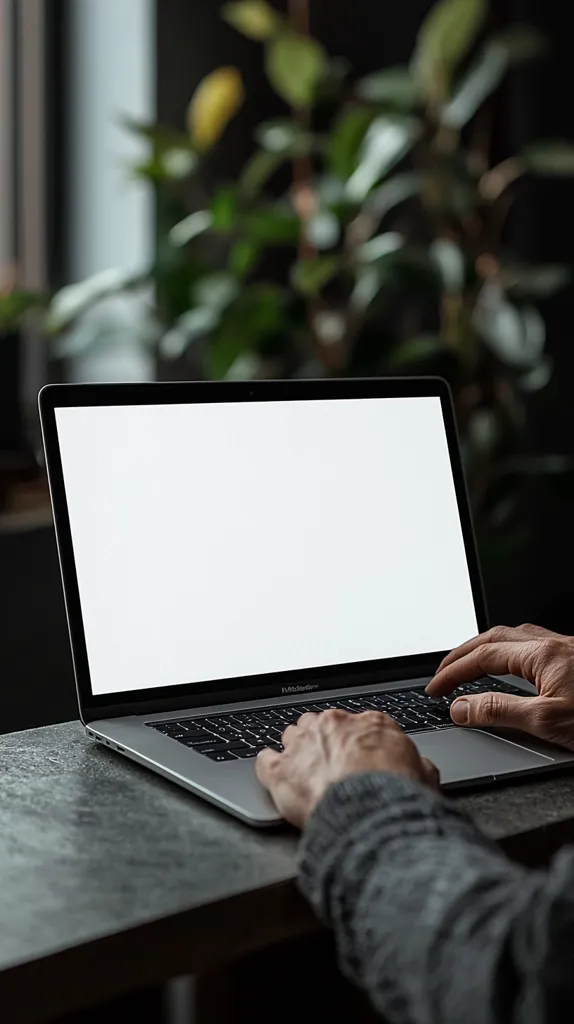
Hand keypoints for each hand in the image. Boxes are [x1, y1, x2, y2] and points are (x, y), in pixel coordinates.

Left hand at [256, 709, 438, 828]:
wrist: (370, 813)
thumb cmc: (398, 796)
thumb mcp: (425, 777)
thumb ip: (418, 767)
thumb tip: (423, 770)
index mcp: (371, 724)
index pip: (360, 724)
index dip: (357, 742)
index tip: (358, 755)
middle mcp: (334, 725)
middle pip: (323, 724)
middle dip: (325, 741)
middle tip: (331, 764)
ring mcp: (304, 744)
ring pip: (293, 735)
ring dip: (297, 749)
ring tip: (301, 767)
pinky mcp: (280, 770)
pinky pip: (265, 759)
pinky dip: (267, 764)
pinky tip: (270, 769)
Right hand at [426, 623, 573, 748]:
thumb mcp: (547, 721)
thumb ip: (500, 712)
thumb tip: (461, 708)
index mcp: (542, 654)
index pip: (483, 656)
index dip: (453, 672)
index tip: (436, 688)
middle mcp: (553, 644)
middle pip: (494, 638)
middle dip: (463, 654)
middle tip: (443, 673)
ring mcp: (567, 649)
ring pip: (514, 638)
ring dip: (486, 649)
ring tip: (469, 665)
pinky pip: (532, 645)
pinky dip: (510, 652)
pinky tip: (512, 665)